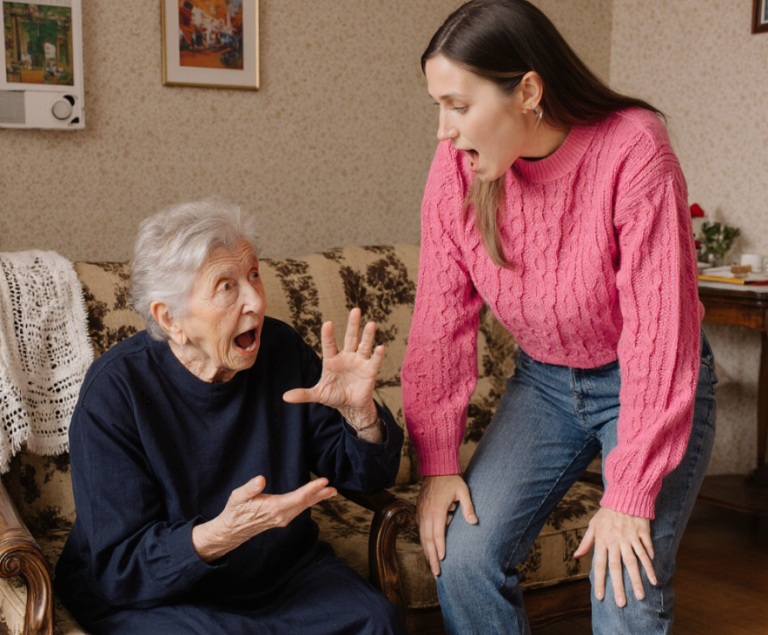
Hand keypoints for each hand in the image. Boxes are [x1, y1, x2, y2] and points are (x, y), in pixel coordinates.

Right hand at [192, 476, 336, 561]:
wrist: (232, 530)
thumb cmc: (235, 511)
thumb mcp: (238, 496)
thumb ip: (250, 488)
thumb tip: (260, 479)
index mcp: (274, 508)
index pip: (298, 497)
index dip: (312, 489)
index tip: (324, 481)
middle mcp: (281, 515)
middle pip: (305, 503)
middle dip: (320, 495)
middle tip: (334, 488)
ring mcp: (282, 519)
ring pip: (303, 507)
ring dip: (317, 499)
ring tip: (329, 492)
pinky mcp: (281, 519)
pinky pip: (298, 509)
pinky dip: (308, 502)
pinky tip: (312, 499)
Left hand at [283, 308, 384, 436]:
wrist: (350, 406)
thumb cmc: (334, 395)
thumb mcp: (318, 394)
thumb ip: (303, 394)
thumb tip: (285, 397)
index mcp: (332, 360)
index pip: (329, 345)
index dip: (328, 335)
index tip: (327, 324)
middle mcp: (347, 357)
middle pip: (350, 338)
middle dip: (352, 325)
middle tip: (355, 310)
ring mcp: (359, 362)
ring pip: (364, 345)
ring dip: (368, 335)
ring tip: (371, 323)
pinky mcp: (370, 371)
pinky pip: (374, 361)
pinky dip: (377, 355)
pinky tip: (380, 347)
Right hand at [417, 475, 477, 575]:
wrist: (435, 467)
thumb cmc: (451, 480)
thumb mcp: (463, 491)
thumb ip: (468, 507)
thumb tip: (474, 522)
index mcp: (437, 509)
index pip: (437, 533)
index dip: (440, 548)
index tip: (442, 560)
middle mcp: (426, 513)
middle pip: (427, 539)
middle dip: (431, 557)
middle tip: (436, 572)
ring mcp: (420, 512)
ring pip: (421, 536)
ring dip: (426, 552)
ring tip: (431, 566)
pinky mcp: (419, 510)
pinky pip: (419, 529)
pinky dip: (422, 541)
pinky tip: (427, 550)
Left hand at [574, 506, 656, 606]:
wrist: (624, 495)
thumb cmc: (607, 513)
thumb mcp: (593, 525)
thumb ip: (586, 542)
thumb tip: (576, 556)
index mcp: (602, 540)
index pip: (599, 564)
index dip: (599, 581)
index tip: (600, 597)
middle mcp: (615, 540)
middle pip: (617, 566)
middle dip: (619, 586)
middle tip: (621, 603)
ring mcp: (630, 537)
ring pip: (634, 561)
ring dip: (638, 579)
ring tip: (642, 596)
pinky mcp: (642, 533)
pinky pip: (646, 550)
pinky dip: (649, 563)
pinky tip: (653, 577)